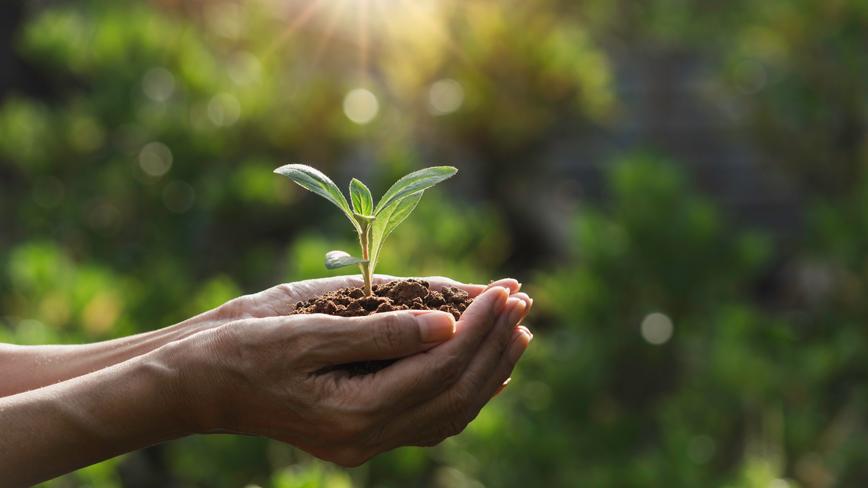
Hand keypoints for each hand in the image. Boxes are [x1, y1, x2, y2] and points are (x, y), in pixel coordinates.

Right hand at [175, 283, 532, 465]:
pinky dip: (464, 387)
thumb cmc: (243, 350)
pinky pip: (430, 416)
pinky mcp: (362, 431)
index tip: (503, 289)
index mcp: (353, 414)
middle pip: (455, 394)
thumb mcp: (307, 331)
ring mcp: (366, 441)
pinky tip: (485, 363)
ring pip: (450, 411)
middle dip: (493, 344)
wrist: (199, 384)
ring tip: (517, 327)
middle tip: (520, 299)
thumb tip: (448, 324)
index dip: (478, 327)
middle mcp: (366, 438)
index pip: (439, 370)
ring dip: (488, 367)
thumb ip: (380, 332)